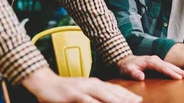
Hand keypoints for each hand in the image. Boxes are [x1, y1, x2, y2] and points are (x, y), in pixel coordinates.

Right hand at [23, 67, 141, 102]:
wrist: (45, 83)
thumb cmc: (64, 90)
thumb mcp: (81, 92)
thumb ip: (92, 96)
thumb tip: (104, 101)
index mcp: (94, 83)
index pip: (114, 88)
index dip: (126, 93)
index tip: (138, 98)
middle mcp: (91, 84)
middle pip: (112, 91)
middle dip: (126, 97)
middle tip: (138, 101)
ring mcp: (83, 89)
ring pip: (103, 95)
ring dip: (116, 100)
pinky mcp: (74, 94)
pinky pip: (88, 101)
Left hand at [117, 54, 183, 80]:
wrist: (125, 60)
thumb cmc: (127, 66)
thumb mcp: (128, 70)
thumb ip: (134, 73)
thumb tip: (141, 77)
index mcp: (149, 61)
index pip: (162, 67)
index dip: (170, 72)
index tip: (178, 77)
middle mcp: (155, 59)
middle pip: (169, 65)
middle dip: (179, 70)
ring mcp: (157, 60)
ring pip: (170, 65)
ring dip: (179, 70)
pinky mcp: (157, 63)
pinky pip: (168, 66)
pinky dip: (175, 69)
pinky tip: (180, 73)